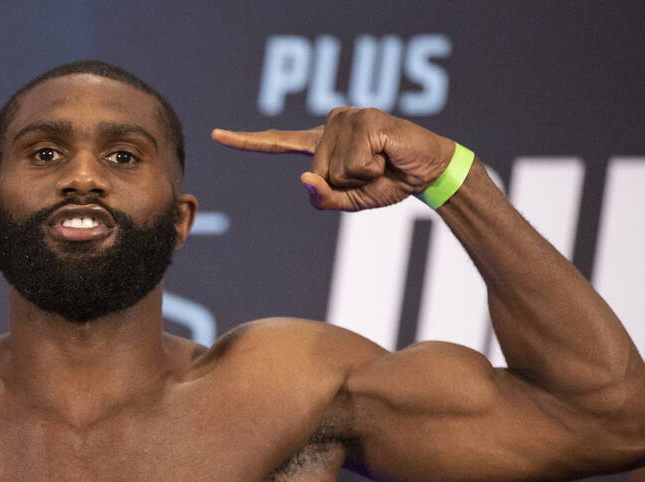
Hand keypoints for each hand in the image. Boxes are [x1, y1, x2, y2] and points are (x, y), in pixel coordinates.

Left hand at [212, 107, 454, 210]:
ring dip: (362, 177)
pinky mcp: (364, 120)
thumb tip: (304, 180)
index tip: (216, 135)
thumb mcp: (350, 201)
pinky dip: (373, 170)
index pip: (278, 142)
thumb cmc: (389, 182)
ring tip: (381, 162)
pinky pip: (353, 164)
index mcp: (321, 143)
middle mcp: (330, 125)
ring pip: (334, 170)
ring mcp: (346, 119)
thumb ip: (323, 198)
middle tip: (373, 173)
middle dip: (347, 186)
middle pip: (316, 173)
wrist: (428, 172)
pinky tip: (387, 155)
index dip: (246, 141)